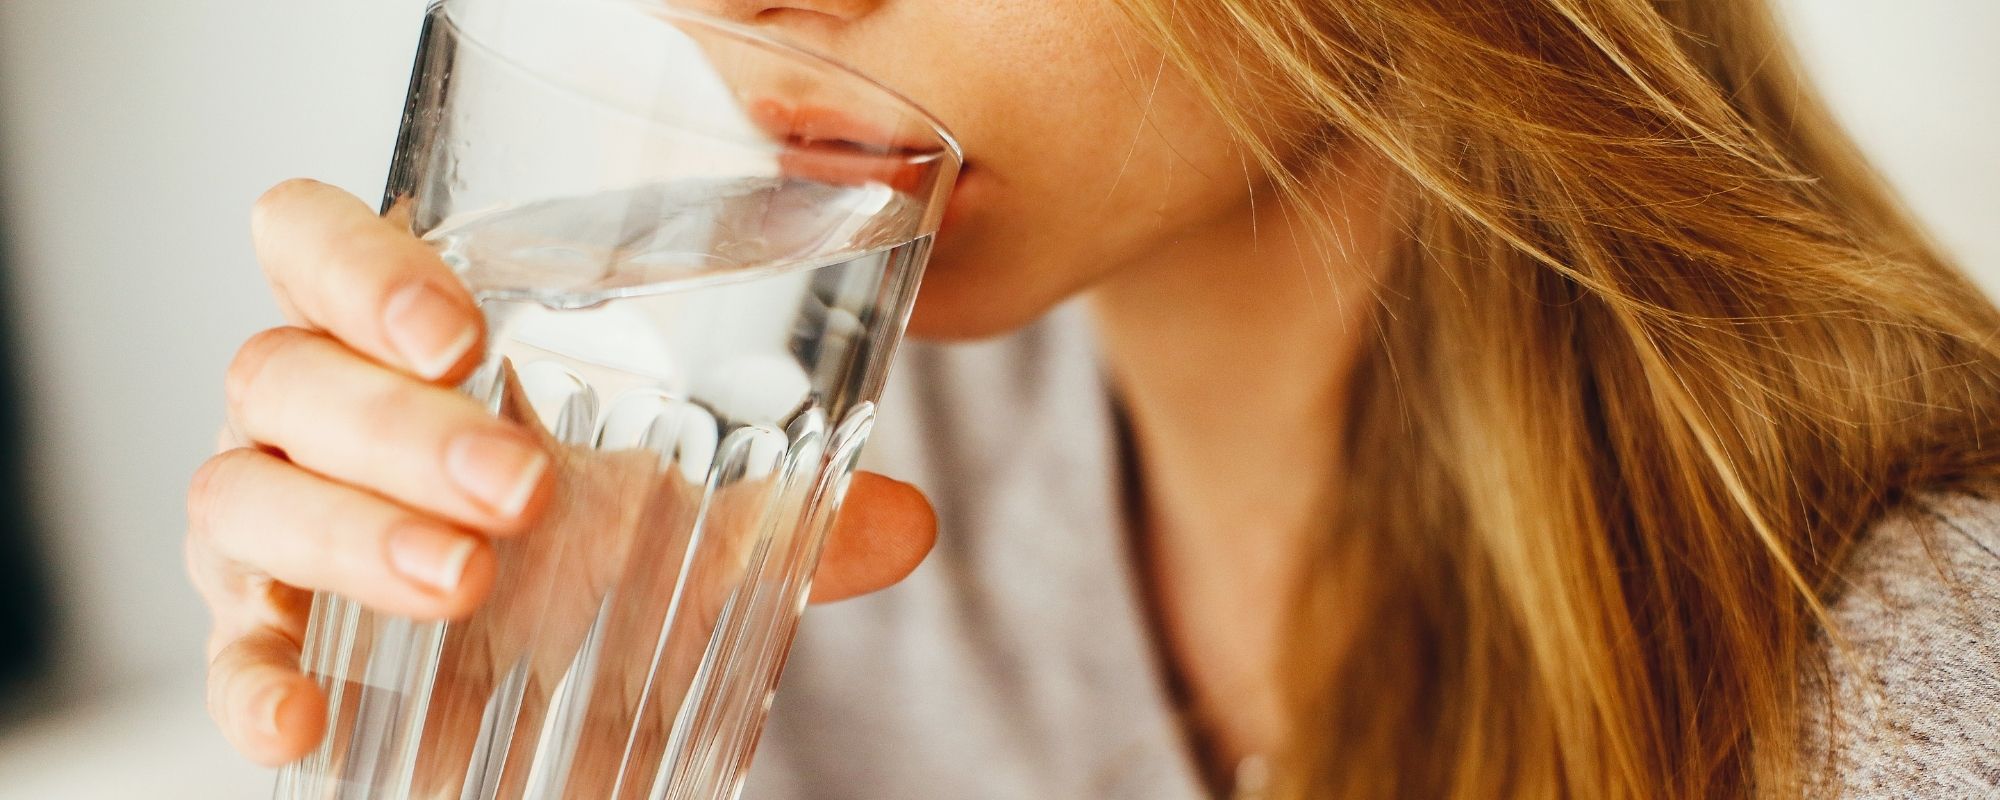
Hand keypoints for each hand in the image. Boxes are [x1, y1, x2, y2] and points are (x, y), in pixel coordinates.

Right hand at [186, 179, 936, 767]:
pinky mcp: (266, 639)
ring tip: (468, 581)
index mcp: (399, 347)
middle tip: (520, 486)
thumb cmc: (581, 555)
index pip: (314, 243)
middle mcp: (314, 419)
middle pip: (284, 370)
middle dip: (400, 424)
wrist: (526, 690)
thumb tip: (906, 523)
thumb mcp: (684, 521)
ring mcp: (273, 526)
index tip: (459, 331)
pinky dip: (253, 678)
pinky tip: (307, 714)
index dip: (359, 265)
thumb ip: (783, 511)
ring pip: (241, 492)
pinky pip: (226, 649)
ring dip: (353, 532)